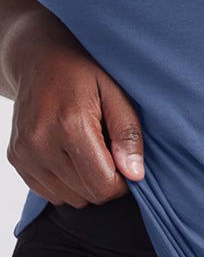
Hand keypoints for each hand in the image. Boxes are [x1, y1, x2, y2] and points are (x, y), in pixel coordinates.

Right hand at [6, 13, 144, 207]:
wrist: (39, 58)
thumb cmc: (84, 71)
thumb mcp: (116, 92)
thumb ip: (128, 133)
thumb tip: (135, 174)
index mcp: (70, 125)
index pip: (102, 185)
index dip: (123, 182)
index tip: (127, 163)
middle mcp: (41, 143)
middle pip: (86, 195)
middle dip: (106, 181)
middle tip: (111, 153)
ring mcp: (24, 152)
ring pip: (67, 198)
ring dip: (85, 183)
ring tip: (90, 150)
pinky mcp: (15, 157)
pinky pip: (48, 191)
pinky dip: (66, 182)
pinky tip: (71, 154)